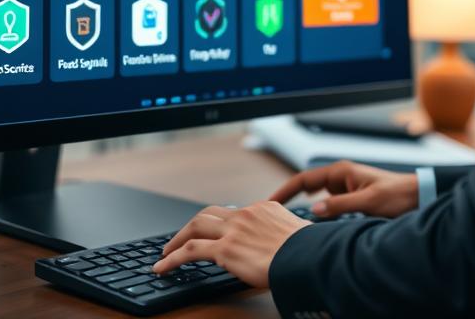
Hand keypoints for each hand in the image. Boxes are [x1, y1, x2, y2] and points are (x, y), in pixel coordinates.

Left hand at [153, 202, 309, 287]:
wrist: (309, 257)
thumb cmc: (311, 251)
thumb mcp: (301, 234)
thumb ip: (287, 235)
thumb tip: (290, 246)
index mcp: (265, 208)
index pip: (235, 213)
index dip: (221, 224)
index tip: (214, 233)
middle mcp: (246, 214)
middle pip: (210, 213)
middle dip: (192, 225)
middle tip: (182, 237)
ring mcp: (233, 230)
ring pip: (195, 227)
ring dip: (177, 239)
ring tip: (166, 252)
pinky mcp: (225, 249)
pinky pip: (190, 251)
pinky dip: (172, 258)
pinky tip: (162, 266)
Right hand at [269, 160, 417, 218]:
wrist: (418, 198)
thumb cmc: (397, 195)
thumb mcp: (367, 202)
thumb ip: (340, 205)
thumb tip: (313, 210)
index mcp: (341, 172)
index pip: (304, 179)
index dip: (285, 190)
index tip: (270, 201)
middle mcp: (340, 178)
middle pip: (306, 188)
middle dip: (290, 199)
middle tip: (273, 215)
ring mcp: (345, 189)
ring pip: (317, 199)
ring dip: (305, 209)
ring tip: (289, 223)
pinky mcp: (351, 200)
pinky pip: (329, 207)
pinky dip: (319, 216)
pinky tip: (314, 227)